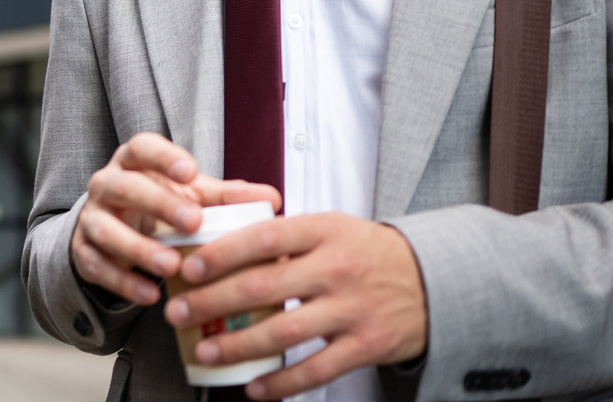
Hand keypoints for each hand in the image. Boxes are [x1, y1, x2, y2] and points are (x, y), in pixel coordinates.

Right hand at [70, 132, 281, 305]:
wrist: (110, 231)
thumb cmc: (158, 206)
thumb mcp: (189, 196)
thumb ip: (227, 197)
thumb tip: (273, 199)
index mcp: (133, 162)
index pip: (142, 147)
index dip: (163, 157)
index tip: (190, 170)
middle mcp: (106, 184)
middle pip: (125, 186)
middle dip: (158, 203)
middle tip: (193, 221)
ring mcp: (91, 218)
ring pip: (106, 229)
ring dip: (138, 248)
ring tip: (171, 265)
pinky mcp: (82, 252)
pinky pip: (97, 266)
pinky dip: (123, 282)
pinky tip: (150, 294)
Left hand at [163, 213, 427, 397]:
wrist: (433, 280)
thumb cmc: (366, 251)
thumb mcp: (330, 227)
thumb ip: (284, 235)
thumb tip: (221, 243)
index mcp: (324, 230)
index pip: (264, 237)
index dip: (222, 253)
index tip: (188, 267)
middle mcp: (337, 267)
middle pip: (264, 285)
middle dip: (213, 301)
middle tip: (178, 311)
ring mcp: (352, 309)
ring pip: (284, 331)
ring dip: (238, 344)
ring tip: (206, 350)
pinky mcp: (366, 345)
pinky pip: (317, 369)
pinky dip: (282, 383)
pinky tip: (254, 389)